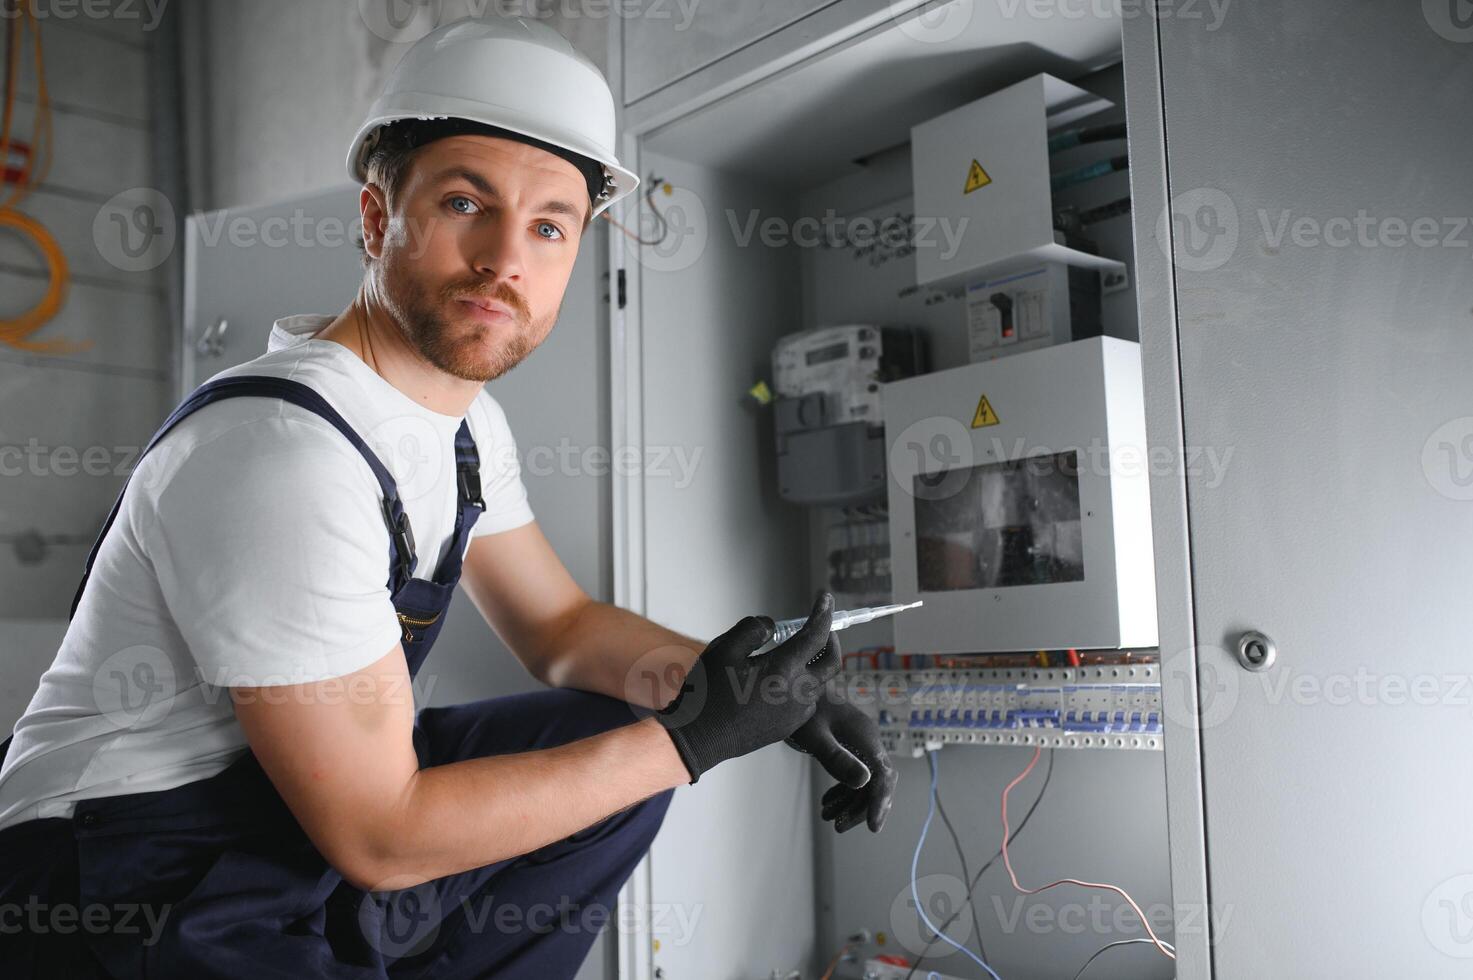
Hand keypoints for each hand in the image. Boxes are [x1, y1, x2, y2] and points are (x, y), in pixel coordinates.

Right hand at [655, 592, 839, 782]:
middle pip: (831, 662)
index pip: (816, 634)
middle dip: (832, 640)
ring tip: (801, 653)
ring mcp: (795, 713)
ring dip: (817, 664)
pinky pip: (807, 702)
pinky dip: (805, 686)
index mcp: (784, 669)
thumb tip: (772, 627)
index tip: (825, 597)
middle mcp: (798, 692)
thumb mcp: (724, 649)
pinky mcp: (788, 728)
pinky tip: (786, 682)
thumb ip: (752, 630)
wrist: (700, 738)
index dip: (824, 612)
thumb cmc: (708, 692)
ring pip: (820, 684)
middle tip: (823, 626)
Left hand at [786, 689, 896, 832]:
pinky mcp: (849, 744)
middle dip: (860, 808)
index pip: (883, 776)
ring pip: (865, 780)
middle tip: (838, 827)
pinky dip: (843, 790)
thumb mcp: (815, 737)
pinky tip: (826, 803)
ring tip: (827, 817)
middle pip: (876, 782)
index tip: (873, 828)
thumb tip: (865, 783)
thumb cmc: (802, 708)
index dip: (880, 803)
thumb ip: (838, 759)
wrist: (794, 686)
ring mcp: (860, 742)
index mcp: (865, 737)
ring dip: (849, 802)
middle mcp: (868, 740)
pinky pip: (854, 773)